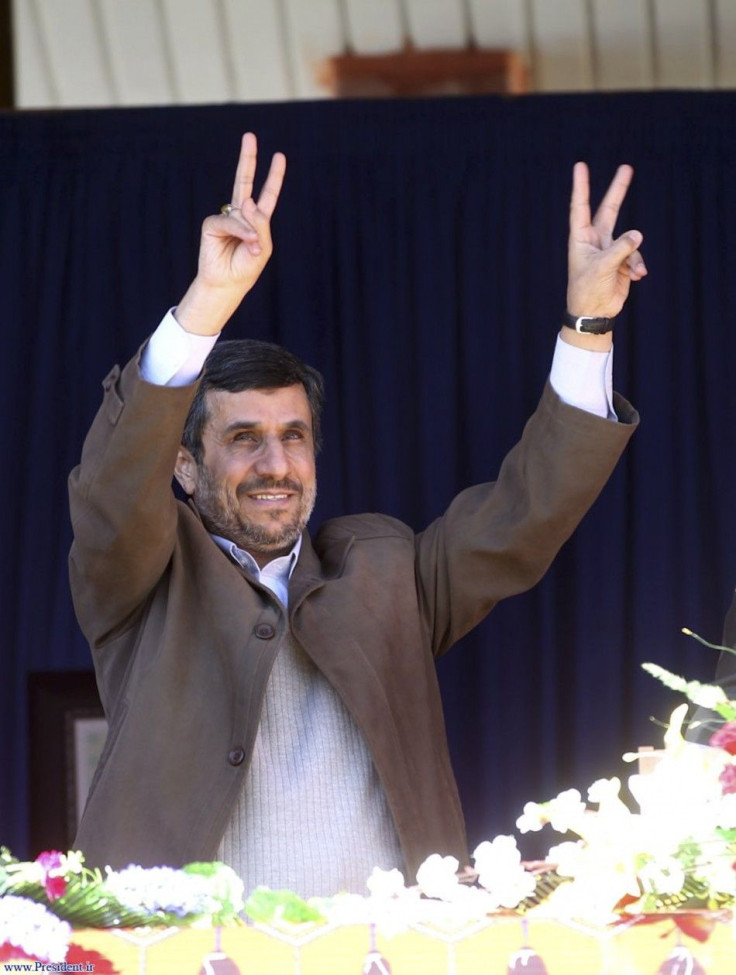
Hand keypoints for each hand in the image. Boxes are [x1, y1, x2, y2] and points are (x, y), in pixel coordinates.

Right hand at [176, 133, 285, 334]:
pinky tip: (245, 243)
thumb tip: (246, 200)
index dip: (274, 176)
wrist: (226, 284)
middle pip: (245, 181)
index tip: (279, 156)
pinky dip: (240, 231)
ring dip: (251, 231)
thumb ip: (260, 224)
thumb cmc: (246, 268)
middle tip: (249, 135)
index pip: (267, 194)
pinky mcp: (212, 223)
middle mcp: (240, 214)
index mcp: (256, 220)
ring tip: (252, 247)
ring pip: (243, 210)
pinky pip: (231, 221)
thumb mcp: (262, 248)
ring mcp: (226, 217)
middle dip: (248, 159)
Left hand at [567, 162, 645, 321]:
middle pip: (609, 209)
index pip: (581, 207)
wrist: (594, 312)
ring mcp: (610, 249)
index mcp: (582, 238)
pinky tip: (637, 276)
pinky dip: (638, 265)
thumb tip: (638, 234)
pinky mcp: (622, 261)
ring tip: (630, 271)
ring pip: (630, 239)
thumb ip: (620, 249)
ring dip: (633, 255)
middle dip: (618, 190)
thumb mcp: (602, 268)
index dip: (582, 187)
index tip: (580, 166)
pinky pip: (636, 256)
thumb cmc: (588, 290)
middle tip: (626, 167)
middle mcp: (596, 240)